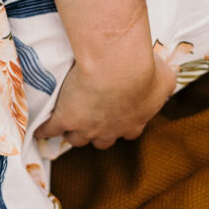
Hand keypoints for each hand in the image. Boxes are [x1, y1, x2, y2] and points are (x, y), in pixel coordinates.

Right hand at [34, 52, 175, 148]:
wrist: (118, 66)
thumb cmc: (145, 69)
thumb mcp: (166, 76)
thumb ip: (167, 81)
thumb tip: (170, 77)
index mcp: (134, 122)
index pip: (128, 132)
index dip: (122, 125)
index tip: (118, 116)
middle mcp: (111, 131)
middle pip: (101, 141)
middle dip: (97, 132)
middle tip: (91, 121)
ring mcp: (86, 128)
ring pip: (76, 139)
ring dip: (73, 132)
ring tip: (65, 125)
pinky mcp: (65, 119)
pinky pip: (49, 130)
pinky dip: (44, 129)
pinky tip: (39, 127)